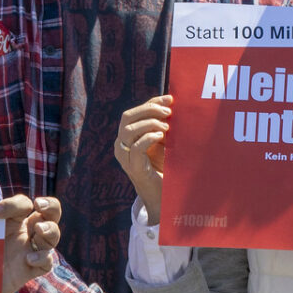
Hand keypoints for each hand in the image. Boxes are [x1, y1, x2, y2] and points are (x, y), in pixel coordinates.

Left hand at [0, 194, 60, 292]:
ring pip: (54, 236)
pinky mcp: (30, 271)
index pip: (24, 204)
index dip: (14, 204)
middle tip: (39, 204)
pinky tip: (29, 259)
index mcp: (14, 221)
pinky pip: (47, 263)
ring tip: (39, 229)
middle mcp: (25, 234)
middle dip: (51, 205)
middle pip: (52, 213)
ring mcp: (30, 252)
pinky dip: (43, 258)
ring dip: (50, 229)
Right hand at [115, 95, 171, 225]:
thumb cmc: (165, 165)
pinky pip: (136, 147)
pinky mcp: (133, 168)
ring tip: (166, 127)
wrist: (164, 194)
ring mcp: (125, 157)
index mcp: (127, 137)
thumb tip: (171, 102)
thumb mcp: (163, 140)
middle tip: (168, 112)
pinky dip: (148, 137)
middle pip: (127, 117)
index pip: (134, 112)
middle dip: (149, 109)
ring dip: (149, 123)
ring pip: (128, 130)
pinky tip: (161, 136)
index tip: (170, 99)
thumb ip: (162, 124)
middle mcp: (122, 145)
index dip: (151, 102)